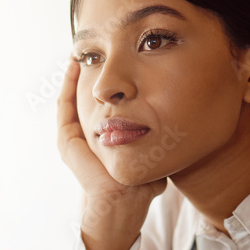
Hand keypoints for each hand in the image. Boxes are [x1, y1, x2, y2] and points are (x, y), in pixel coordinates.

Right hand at [57, 58, 165, 249]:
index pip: (102, 101)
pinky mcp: (67, 141)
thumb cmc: (143, 183)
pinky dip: (67, 84)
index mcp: (103, 137)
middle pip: (84, 95)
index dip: (106, 79)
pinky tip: (75, 65)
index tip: (116, 59)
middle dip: (89, 70)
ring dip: (75, 72)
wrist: (126, 203)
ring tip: (82, 49)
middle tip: (95, 47)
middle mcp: (85, 136)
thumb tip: (185, 123)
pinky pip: (64, 105)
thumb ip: (162, 136)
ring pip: (71, 96)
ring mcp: (74, 139)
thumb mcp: (154, 150)